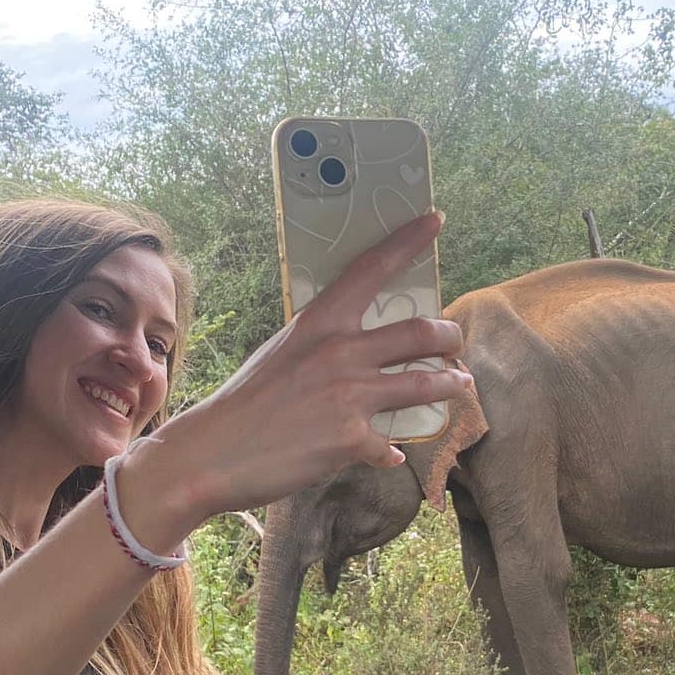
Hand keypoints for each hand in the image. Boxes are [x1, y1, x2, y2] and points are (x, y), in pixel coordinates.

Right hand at [120, 210, 471, 537]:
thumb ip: (323, 347)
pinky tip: (390, 454)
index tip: (435, 220)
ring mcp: (351, 395)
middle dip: (450, 336)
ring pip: (425, 384)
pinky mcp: (352, 438)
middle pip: (421, 332)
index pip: (371, 269)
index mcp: (320, 322)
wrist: (214, 452)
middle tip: (455, 342)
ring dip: (451, 384)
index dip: (408, 242)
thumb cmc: (244, 402)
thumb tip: (354, 355)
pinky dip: (391, 450)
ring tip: (461, 384)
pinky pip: (391, 444)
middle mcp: (342, 351)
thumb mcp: (283, 353)